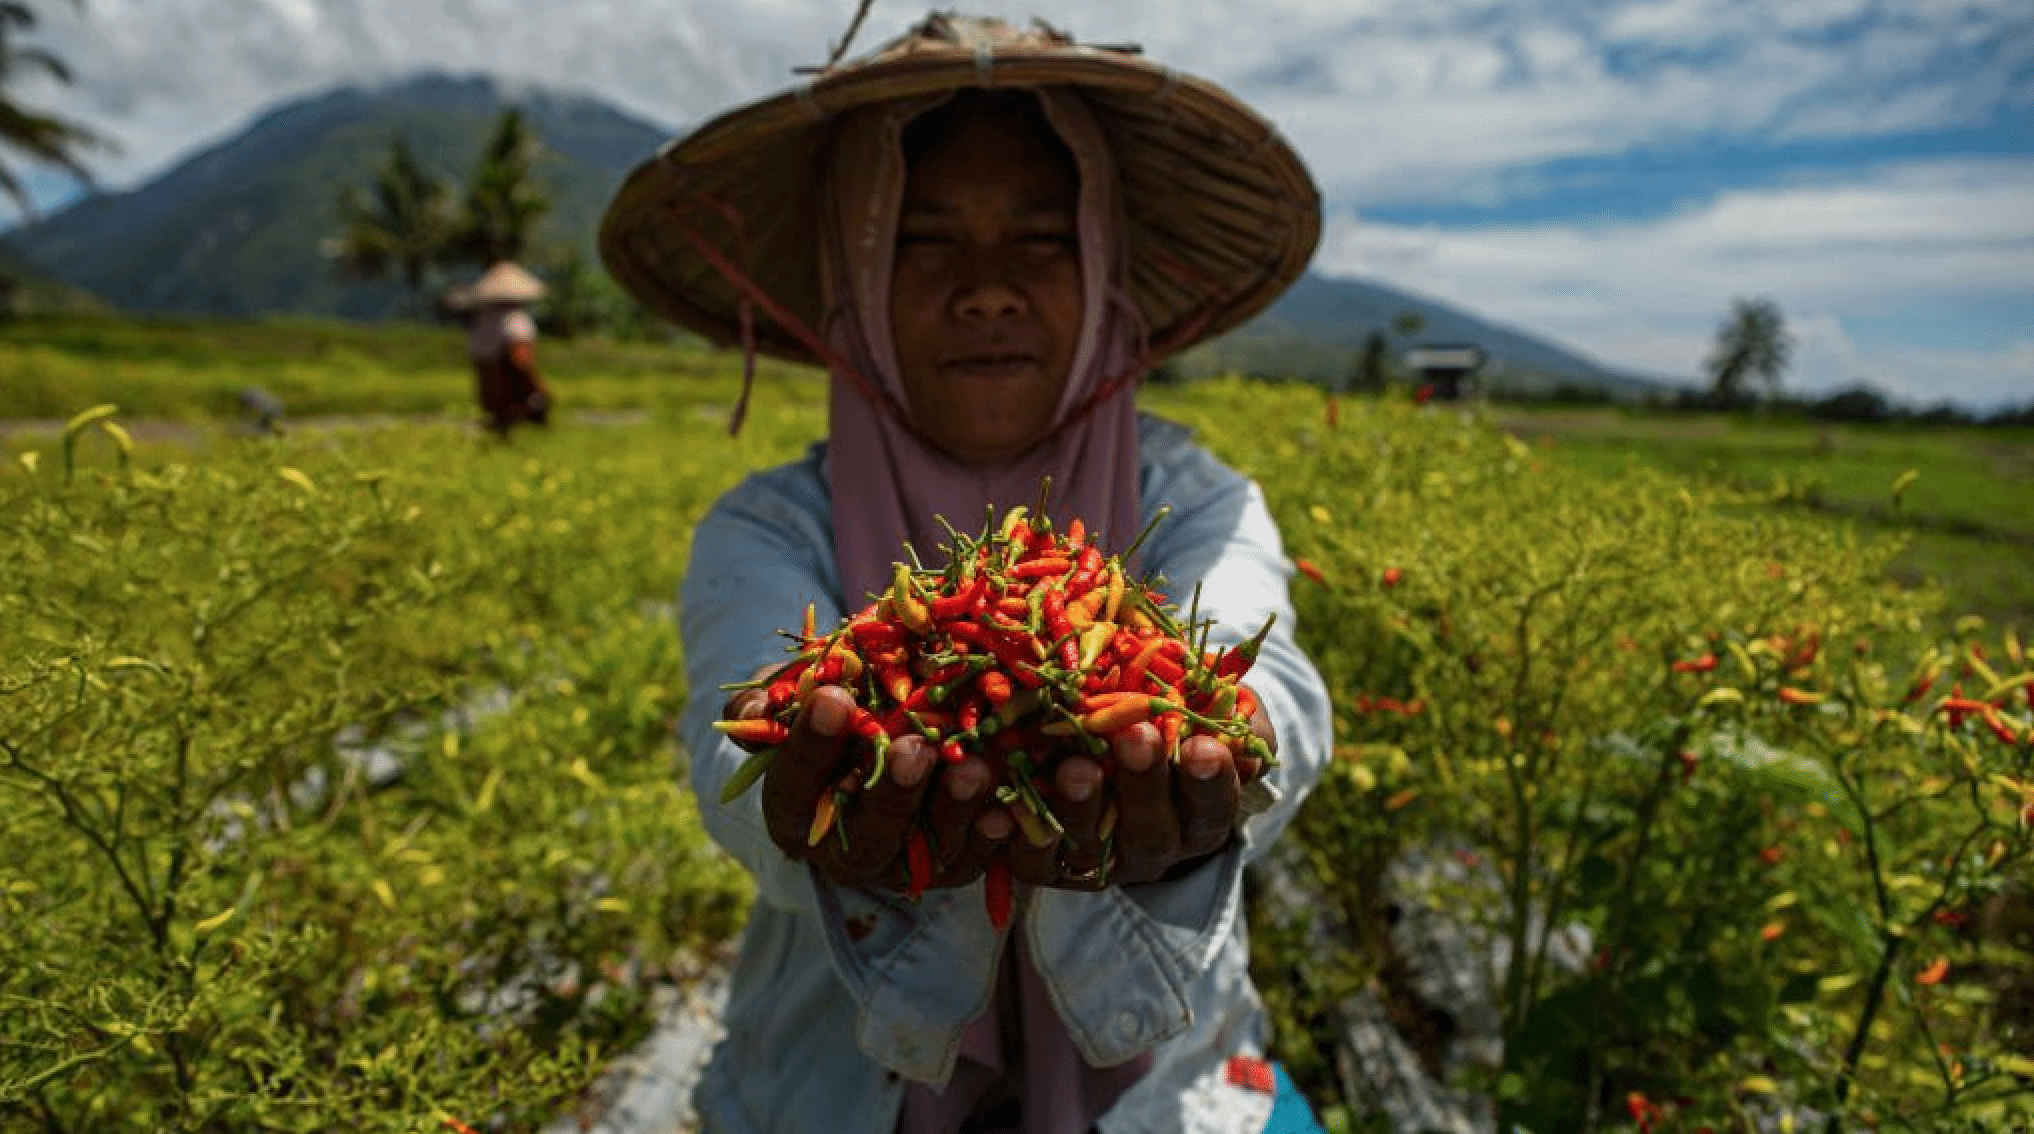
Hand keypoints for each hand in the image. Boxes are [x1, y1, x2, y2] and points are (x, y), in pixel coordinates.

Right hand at [724, 673, 1012, 892]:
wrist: (872, 735)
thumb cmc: (829, 706)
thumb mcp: (793, 695)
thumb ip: (771, 700)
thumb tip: (758, 708)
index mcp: (794, 810)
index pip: (796, 782)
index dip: (811, 744)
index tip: (832, 696)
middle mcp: (843, 851)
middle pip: (868, 833)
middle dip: (893, 792)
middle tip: (914, 748)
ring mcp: (900, 864)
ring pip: (927, 851)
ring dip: (952, 811)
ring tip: (974, 769)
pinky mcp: (950, 865)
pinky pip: (975, 858)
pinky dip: (993, 836)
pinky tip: (1009, 808)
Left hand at [1020, 687, 1276, 889]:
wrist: (1114, 756)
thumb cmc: (1175, 725)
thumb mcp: (1212, 717)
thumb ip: (1234, 718)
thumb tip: (1239, 724)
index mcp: (1199, 817)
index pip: (1213, 806)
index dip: (1211, 781)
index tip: (1207, 746)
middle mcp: (1152, 848)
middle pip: (1152, 832)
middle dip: (1144, 784)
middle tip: (1137, 737)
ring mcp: (1099, 861)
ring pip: (1090, 848)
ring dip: (1080, 808)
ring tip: (1072, 767)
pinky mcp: (1047, 866)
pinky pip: (1028, 860)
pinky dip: (1013, 834)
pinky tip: (999, 807)